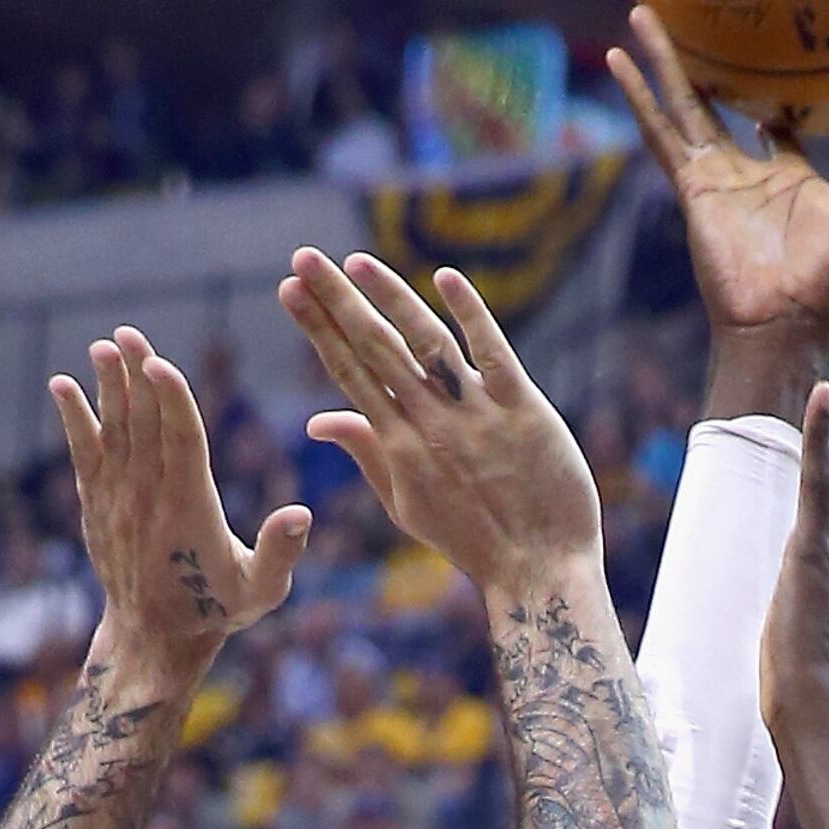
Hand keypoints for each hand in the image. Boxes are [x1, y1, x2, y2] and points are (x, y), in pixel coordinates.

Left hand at [47, 323, 308, 693]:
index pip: (179, 441)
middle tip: (128, 334)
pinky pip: (84, 453)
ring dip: (106, 387)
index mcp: (191, 508)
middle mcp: (150, 497)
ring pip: (112, 431)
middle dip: (135, 377)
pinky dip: (73, 419)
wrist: (154, 640)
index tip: (158, 363)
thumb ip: (281, 551)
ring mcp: (119, 499)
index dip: (168, 399)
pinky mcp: (98, 505)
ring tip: (102, 347)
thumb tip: (301, 513)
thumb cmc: (214, 611)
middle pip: (142, 424)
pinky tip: (62, 386)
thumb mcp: (261, 590)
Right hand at [279, 252, 599, 597]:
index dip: (319, 329)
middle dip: (336, 302)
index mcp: (400, 448)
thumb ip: (367, 453)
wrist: (540, 573)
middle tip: (302, 256)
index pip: (350, 374)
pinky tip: (444, 278)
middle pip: (377, 351)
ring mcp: (477, 416)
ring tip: (356, 262)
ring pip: (427, 345)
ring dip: (390, 298)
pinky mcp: (523, 411)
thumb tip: (318, 419)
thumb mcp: (408, 504)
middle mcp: (432, 426)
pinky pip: (493, 355)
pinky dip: (470, 316)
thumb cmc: (473, 540)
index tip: (289, 289)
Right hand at [605, 14, 828, 386]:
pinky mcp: (691, 187)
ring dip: (662, 62)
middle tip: (695, 13)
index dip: (777, 95)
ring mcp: (715, 178)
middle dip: (709, 61)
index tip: (772, 53)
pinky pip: (660, 133)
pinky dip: (639, 97)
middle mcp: (747, 172)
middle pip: (721, 102)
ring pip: (684, 106)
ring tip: (642, 15)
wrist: (783, 323)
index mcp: (789, 176)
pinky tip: (619, 62)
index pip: (779, 125)